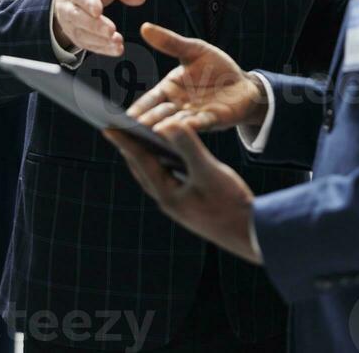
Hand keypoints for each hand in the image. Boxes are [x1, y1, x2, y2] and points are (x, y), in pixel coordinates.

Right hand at [53, 0, 145, 56]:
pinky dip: (102, 48)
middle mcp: (65, 4)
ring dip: (99, 40)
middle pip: (76, 16)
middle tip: (111, 30)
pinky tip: (116, 49)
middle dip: (94, 25)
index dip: (87, 2)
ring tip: (117, 42)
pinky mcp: (75, 35)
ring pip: (80, 33)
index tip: (98, 11)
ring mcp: (67, 22)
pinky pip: (86, 44)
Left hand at [103, 121, 260, 264]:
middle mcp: (169, 200)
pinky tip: (170, 153)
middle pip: (142, 169)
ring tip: (139, 136)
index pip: (140, 162)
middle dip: (130, 148)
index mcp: (167, 194)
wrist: (250, 234)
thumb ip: (188, 146)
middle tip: (119, 128)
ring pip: (155, 174)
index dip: (125, 141)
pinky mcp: (190, 203)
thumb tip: (166, 125)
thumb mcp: (209, 171)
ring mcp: (179, 203)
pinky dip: (164, 162)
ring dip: (146, 155)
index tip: (107, 126)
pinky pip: (169, 178)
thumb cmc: (231, 204)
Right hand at [127, 24, 267, 132]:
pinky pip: (201, 123)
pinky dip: (191, 126)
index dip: (136, 109)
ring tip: (154, 131)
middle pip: (158, 116)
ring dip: (166, 128)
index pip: (149, 101)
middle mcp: (178, 106)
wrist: (243, 82)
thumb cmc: (215, 67)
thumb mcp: (193, 50)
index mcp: (169, 89)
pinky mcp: (214, 119)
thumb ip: (170, 43)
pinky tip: (184, 128)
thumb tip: (145, 27)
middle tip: (131, 128)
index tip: (119, 117)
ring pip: (177, 123)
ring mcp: (195, 115)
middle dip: (145, 122)